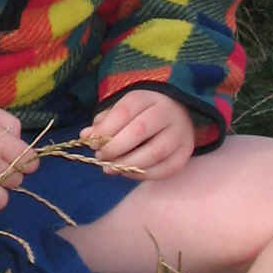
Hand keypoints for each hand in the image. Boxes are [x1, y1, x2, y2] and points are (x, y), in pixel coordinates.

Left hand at [80, 90, 195, 180]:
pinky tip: (128, 173)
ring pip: (155, 152)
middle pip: (139, 130)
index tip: (92, 143)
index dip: (105, 129)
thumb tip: (86, 136)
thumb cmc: (141, 114)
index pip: (125, 111)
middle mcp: (167, 112)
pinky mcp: (186, 152)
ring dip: (128, 164)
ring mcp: (180, 133)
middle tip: (100, 156)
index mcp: (148, 97)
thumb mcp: (122, 111)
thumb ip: (104, 122)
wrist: (177, 114)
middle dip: (115, 148)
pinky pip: (165, 169)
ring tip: (110, 168)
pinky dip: (143, 175)